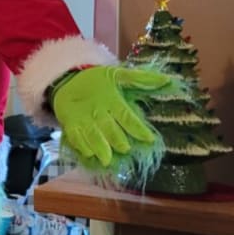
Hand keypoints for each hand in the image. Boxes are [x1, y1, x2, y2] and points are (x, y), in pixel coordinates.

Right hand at [52, 65, 174, 168]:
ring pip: (92, 135)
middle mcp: (97, 110)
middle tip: (126, 149)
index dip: (138, 128)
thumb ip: (142, 79)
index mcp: (111, 99)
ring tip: (107, 159)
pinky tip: (89, 154)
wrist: (66, 80)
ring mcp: (82, 118)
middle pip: (109, 128)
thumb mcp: (118, 74)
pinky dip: (82, 146)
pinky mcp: (70, 124)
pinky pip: (75, 137)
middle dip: (117, 140)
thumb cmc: (96, 80)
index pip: (126, 116)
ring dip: (100, 148)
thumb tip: (167, 80)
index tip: (150, 139)